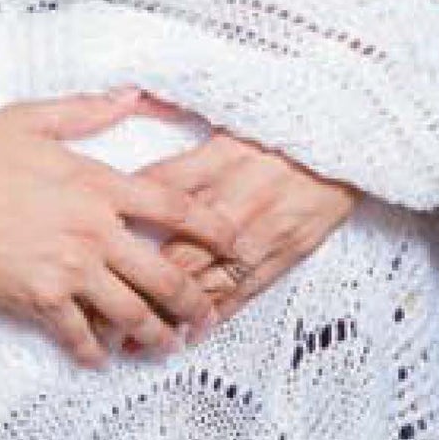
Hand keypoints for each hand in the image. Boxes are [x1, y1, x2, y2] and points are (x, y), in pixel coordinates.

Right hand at [0, 89, 242, 367]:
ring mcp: (70, 269)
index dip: (214, 228)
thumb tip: (130, 95)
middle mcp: (95, 231)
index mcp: (98, 185)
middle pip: (165, 274)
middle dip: (194, 301)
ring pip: (133, 312)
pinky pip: (81, 334)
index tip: (237, 244)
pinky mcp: (42, 300)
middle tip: (208, 317)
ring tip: (169, 347)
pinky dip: (95, 351)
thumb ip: (84, 110)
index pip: (175, 208)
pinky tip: (102, 360)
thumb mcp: (27, 119)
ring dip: (156, 335)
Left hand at [92, 117, 360, 348]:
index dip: (113, 227)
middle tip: (93, 315)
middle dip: (129, 287)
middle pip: (168, 253)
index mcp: (213, 159)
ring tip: (130, 341)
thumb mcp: (231, 108)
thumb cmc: (290, 120)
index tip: (85, 249)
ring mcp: (258, 233)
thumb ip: (180, 111)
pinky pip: (243, 291)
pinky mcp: (286, 252)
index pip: (150, 198)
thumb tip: (130, 98)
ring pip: (201, 281)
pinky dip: (214, 314)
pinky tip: (190, 334)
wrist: (354, 134)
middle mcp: (231, 201)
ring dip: (164, 313)